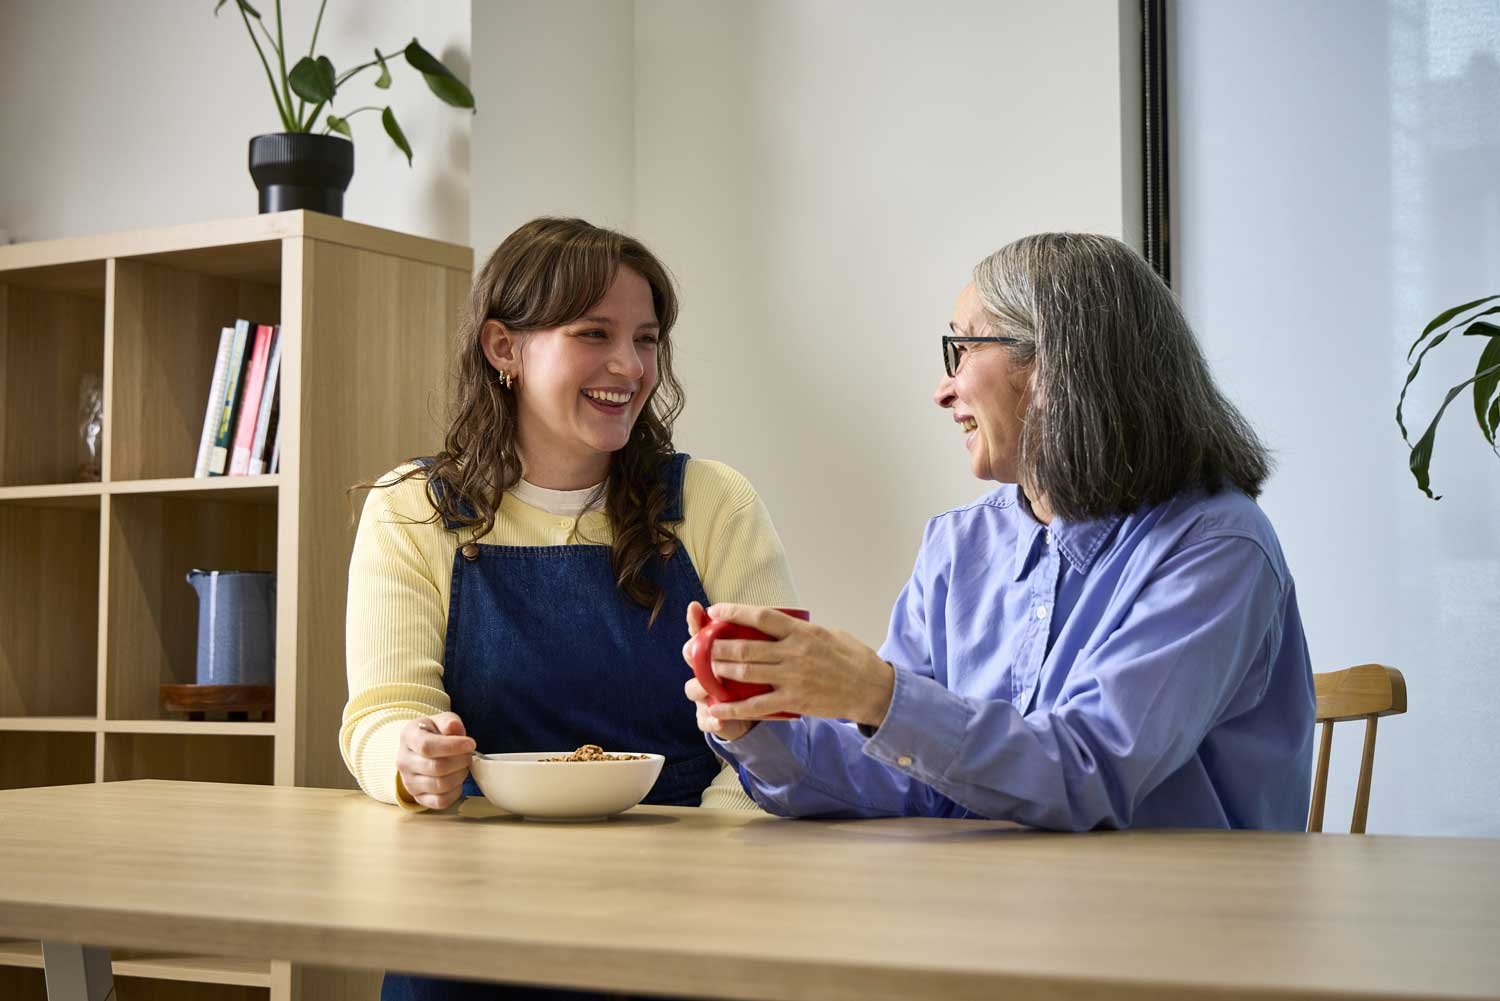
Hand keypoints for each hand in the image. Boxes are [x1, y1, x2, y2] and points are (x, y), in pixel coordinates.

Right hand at [396, 712, 474, 808]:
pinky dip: (455, 791)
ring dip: (459, 775)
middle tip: (469, 754)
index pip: (427, 746)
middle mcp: (404, 761)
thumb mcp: (442, 720)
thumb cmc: (435, 733)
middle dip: (461, 761)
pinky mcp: (418, 797)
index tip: (470, 743)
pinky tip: (457, 779)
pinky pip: (440, 801)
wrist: (422, 749)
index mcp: (408, 737)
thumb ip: (449, 722)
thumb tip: (454, 727)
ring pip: (440, 785)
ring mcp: (409, 782)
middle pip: (436, 767)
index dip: (452, 746)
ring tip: (463, 765)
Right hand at [682, 600, 756, 740]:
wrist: (757, 711)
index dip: (696, 621)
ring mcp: (705, 695)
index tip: (696, 608)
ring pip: (694, 688)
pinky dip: (712, 719)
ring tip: (707, 688)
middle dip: (694, 654)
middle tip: (696, 649)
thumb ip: (763, 636)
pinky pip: (705, 719)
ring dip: (700, 687)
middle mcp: (705, 671)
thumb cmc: (760, 674)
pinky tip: (718, 719)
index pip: (701, 632)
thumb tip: (777, 612)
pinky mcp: (710, 717)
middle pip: (693, 659)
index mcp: (715, 652)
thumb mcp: (763, 653)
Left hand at [692, 603, 896, 726]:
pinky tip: (716, 707)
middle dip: (718, 645)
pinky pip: (757, 705)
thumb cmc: (854, 659)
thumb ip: (802, 632)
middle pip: (746, 647)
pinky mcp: (793, 702)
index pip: (761, 618)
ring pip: (746, 673)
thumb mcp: (830, 633)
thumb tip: (782, 627)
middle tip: (701, 645)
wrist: (872, 689)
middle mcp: (794, 653)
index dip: (734, 613)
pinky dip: (733, 707)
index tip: (716, 611)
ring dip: (721, 670)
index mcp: (802, 632)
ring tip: (705, 669)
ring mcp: (792, 679)